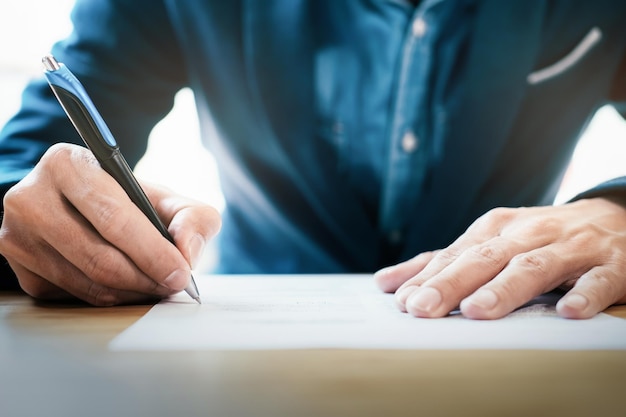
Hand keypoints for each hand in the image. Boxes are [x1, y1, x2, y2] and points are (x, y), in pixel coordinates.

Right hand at [0, 143, 220, 304]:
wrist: (79, 207)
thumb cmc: (126, 200)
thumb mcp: (165, 197)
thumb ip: (192, 217)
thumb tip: (188, 253)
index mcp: (67, 164)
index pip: (113, 217)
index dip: (152, 251)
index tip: (180, 273)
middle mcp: (31, 197)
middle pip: (99, 256)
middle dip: (146, 277)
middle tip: (173, 285)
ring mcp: (18, 235)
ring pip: (86, 282)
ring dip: (131, 292)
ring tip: (156, 286)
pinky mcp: (19, 267)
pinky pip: (73, 295)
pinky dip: (109, 297)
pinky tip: (128, 287)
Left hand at [374, 197, 625, 318]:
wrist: (615, 219)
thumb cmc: (541, 237)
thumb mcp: (492, 242)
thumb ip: (443, 263)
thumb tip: (387, 283)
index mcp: (497, 229)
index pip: (456, 254)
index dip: (428, 277)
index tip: (401, 301)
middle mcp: (529, 233)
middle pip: (485, 258)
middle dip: (452, 283)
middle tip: (423, 307)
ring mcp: (570, 247)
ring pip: (534, 266)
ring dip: (505, 288)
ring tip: (478, 310)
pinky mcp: (611, 264)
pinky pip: (599, 279)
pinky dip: (584, 293)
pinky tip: (569, 312)